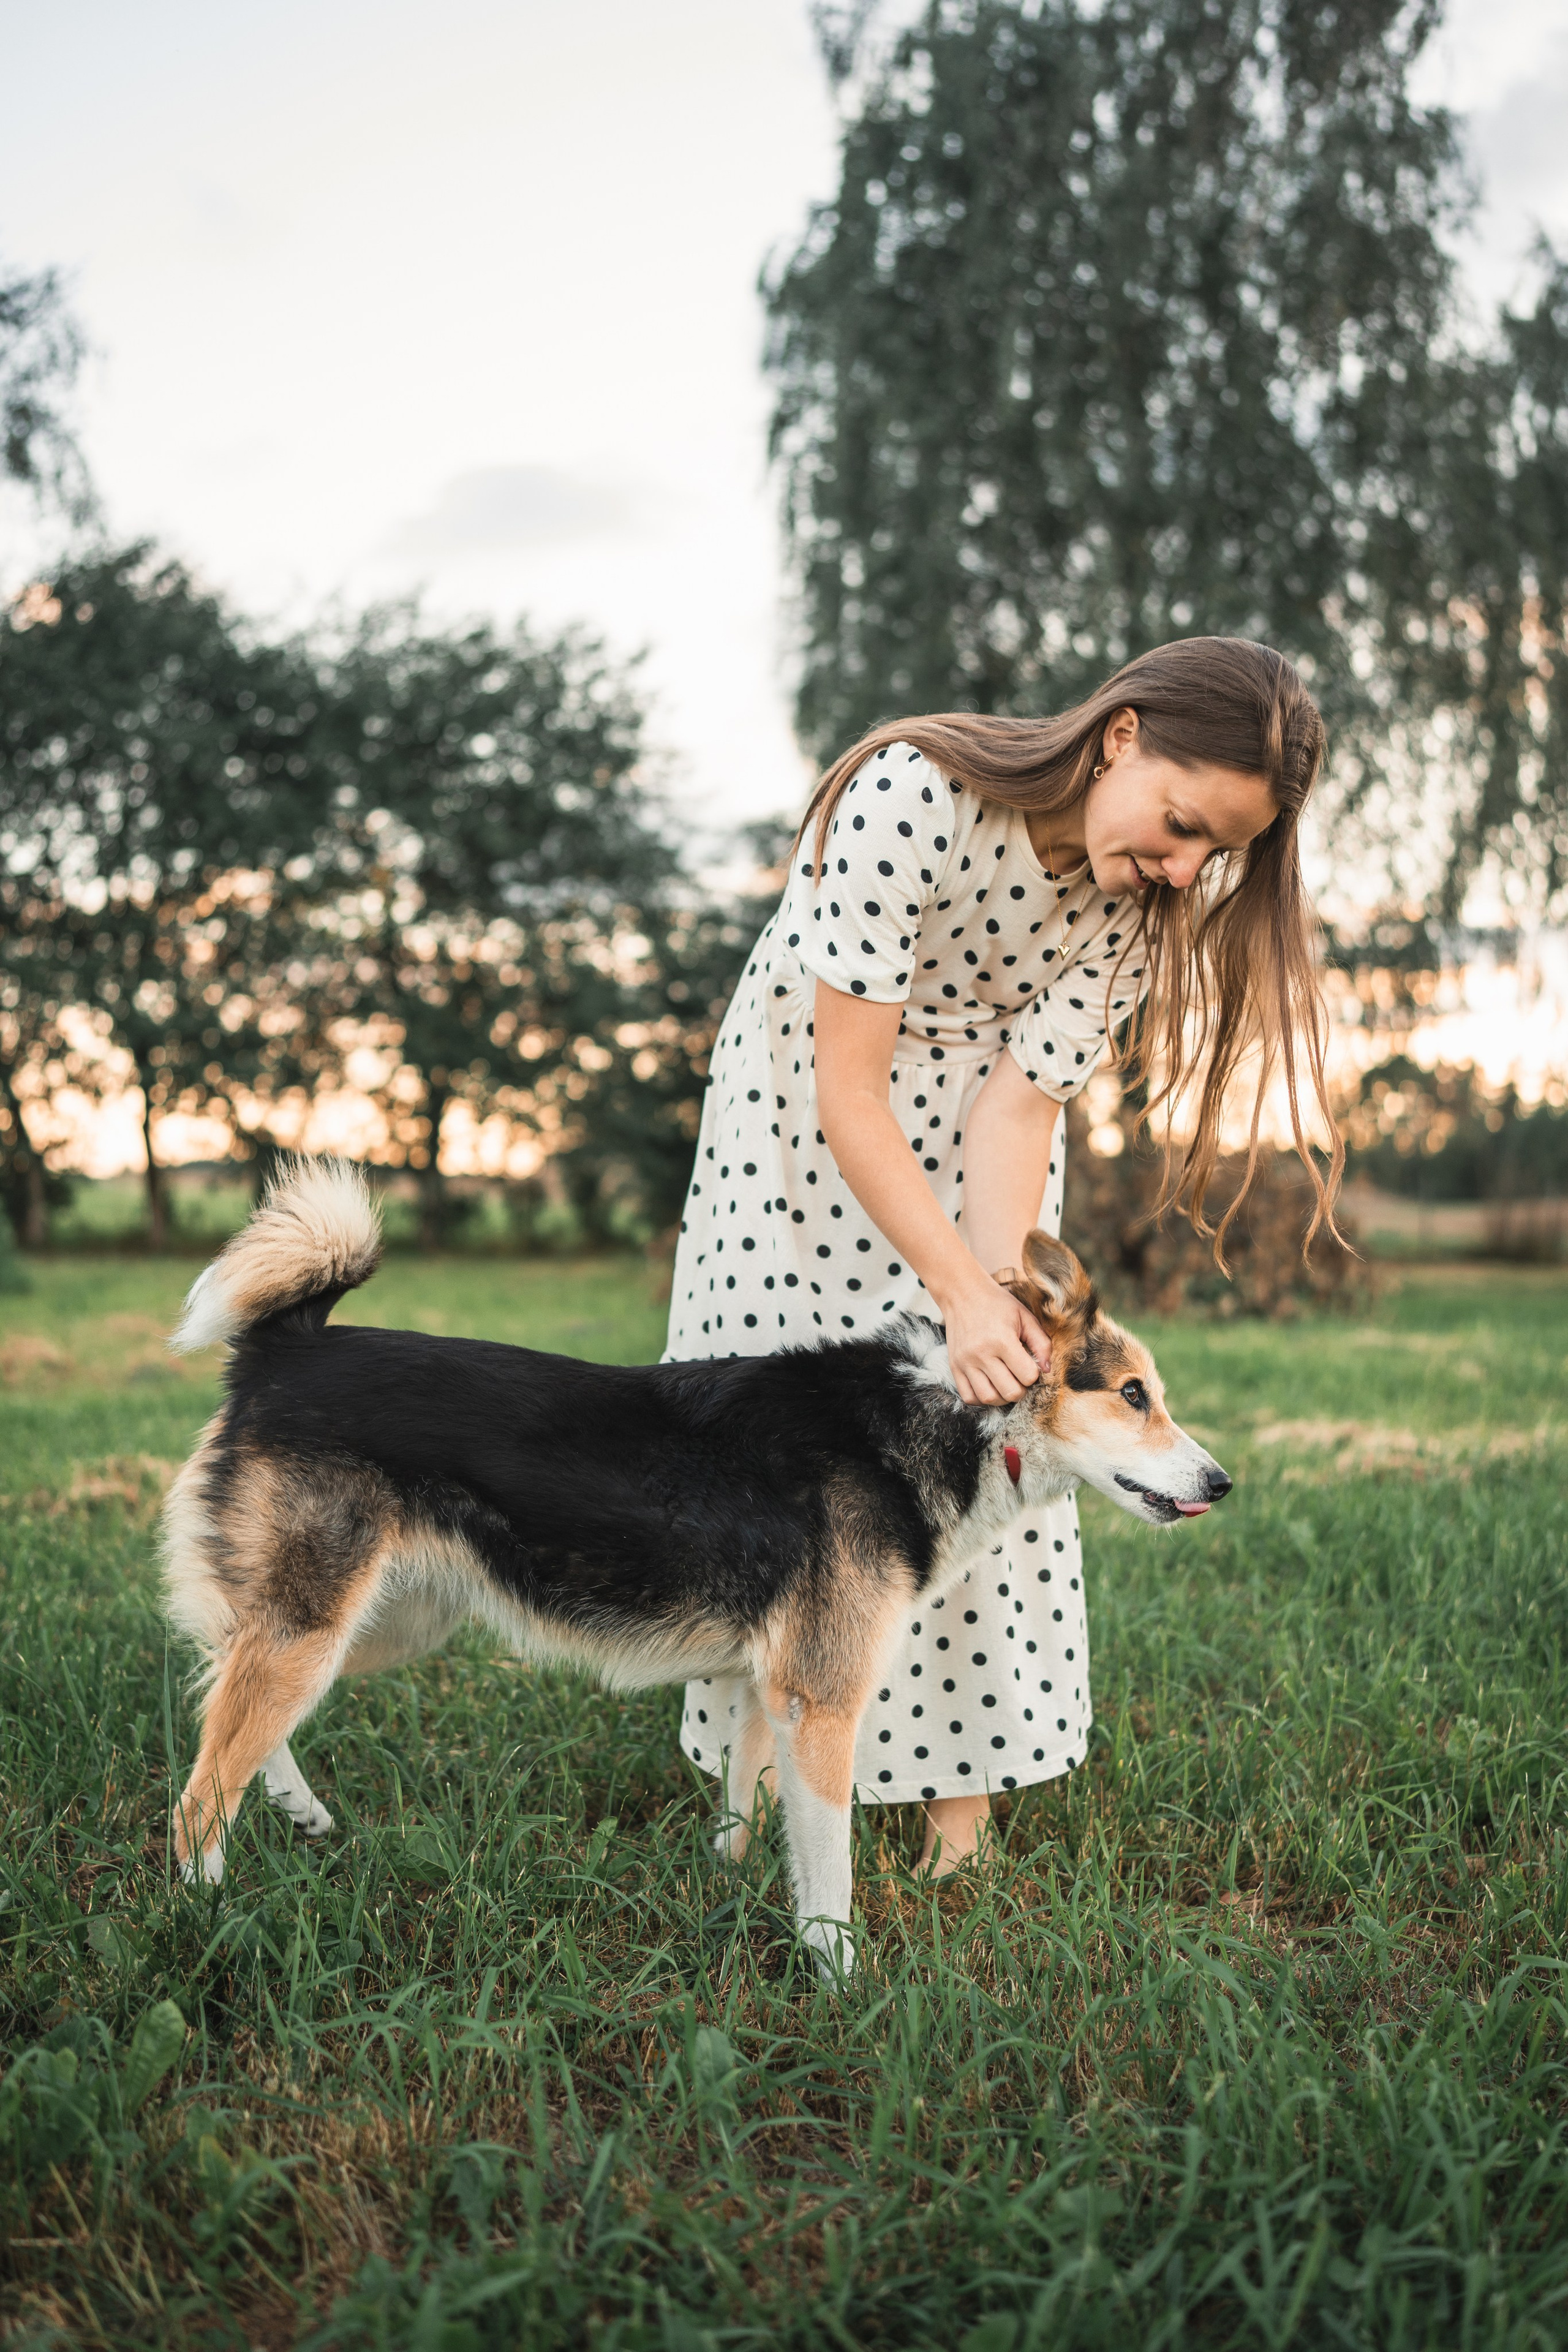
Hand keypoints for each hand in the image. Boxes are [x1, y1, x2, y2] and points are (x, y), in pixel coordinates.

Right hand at [936, 1266, 1051, 1405]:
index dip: (1035, 1374)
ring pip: (989, 1398)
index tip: (1031, 1364)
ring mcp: (965, 1362)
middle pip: (1010, 1392)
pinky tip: (990, 1386)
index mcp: (1002, 1340)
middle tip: (1020, 1376)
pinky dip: (982, 1398)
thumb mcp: (1025, 1317)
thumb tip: (1047, 1370)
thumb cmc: (997, 1304)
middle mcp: (981, 1354)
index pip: (1028, 1375)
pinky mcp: (954, 1367)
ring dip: (1003, 1397)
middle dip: (1022, 1389)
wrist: (962, 1294)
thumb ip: (1042, 1343)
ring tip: (1007, 1383)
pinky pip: (969, 1397)